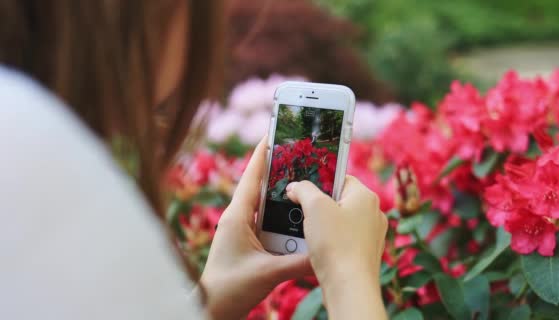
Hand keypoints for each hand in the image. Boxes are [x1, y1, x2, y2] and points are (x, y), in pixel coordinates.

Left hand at [201, 137, 312, 319]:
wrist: (213, 309)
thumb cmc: (230, 289)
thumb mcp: (268, 273)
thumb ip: (298, 262)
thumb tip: (324, 251)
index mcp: (237, 217)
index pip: (251, 177)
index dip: (263, 154)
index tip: (273, 132)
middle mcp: (238, 218)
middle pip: (260, 185)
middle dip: (278, 169)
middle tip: (297, 154)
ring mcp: (243, 230)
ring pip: (265, 204)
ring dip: (281, 192)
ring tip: (302, 179)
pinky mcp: (248, 242)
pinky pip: (267, 221)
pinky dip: (281, 215)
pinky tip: (297, 216)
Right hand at [286, 177, 387, 319]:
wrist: (349, 287)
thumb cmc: (335, 244)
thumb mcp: (314, 207)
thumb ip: (303, 190)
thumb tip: (295, 187)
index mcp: (366, 196)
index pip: (340, 177)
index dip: (319, 181)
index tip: (302, 189)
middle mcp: (374, 213)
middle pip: (340, 199)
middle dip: (319, 205)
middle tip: (301, 211)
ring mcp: (372, 235)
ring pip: (342, 221)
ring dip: (323, 225)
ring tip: (308, 232)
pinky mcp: (366, 253)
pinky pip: (345, 240)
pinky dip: (331, 241)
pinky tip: (318, 250)